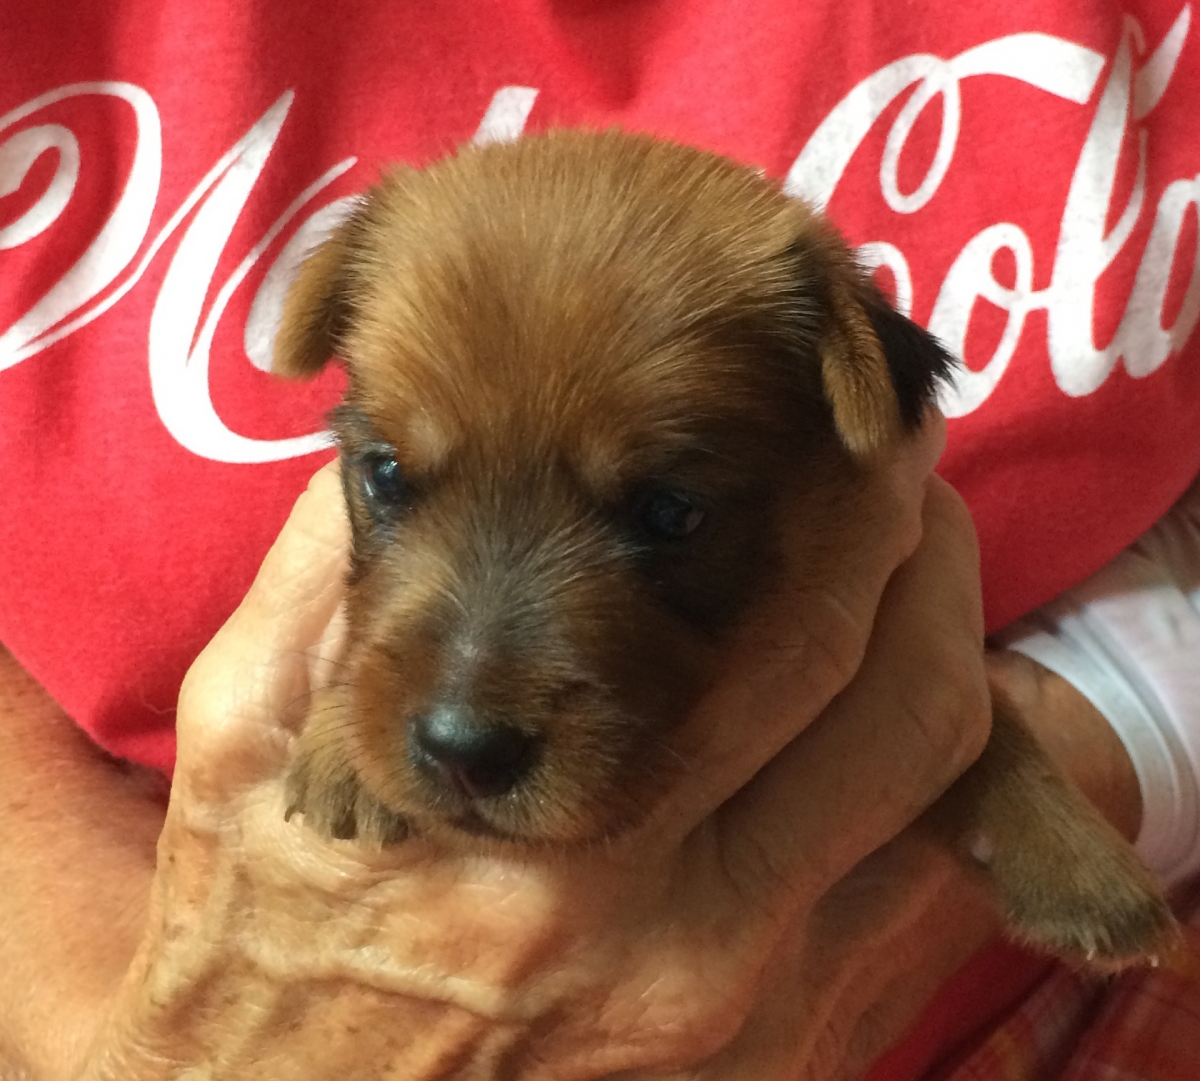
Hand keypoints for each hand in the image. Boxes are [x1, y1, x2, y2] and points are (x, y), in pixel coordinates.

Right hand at [76, 413, 991, 1080]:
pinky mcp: (790, 1060)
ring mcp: (756, 1020)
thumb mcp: (247, 737)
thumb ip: (330, 569)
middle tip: (902, 471)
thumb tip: (419, 433)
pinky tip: (883, 702)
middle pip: (903, 704)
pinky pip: (931, 895)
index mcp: (551, 846)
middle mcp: (682, 944)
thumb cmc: (262, 929)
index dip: (851, 510)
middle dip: (928, 555)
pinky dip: (941, 777)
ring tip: (912, 565)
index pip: (785, 634)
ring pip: (943, 798)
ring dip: (953, 650)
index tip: (853, 431)